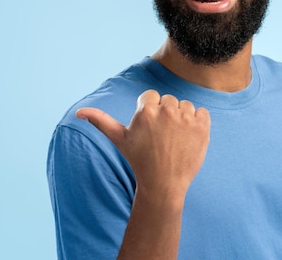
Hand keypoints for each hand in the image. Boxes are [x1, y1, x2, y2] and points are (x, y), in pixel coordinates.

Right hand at [76, 90, 210, 198]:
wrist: (164, 184)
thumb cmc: (139, 160)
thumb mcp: (119, 139)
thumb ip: (100, 121)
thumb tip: (78, 112)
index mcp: (145, 110)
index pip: (151, 96)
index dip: (149, 112)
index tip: (149, 130)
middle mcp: (166, 111)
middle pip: (168, 100)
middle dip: (165, 115)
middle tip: (161, 137)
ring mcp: (186, 119)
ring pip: (185, 105)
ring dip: (182, 119)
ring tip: (174, 139)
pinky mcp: (202, 127)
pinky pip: (202, 112)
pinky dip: (198, 123)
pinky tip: (188, 138)